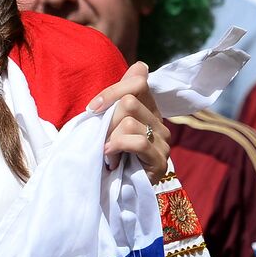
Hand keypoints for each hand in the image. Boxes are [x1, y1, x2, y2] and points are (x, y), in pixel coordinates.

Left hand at [88, 61, 170, 184]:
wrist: (110, 192)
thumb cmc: (107, 154)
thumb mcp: (109, 122)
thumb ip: (120, 96)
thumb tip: (140, 65)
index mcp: (148, 109)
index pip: (139, 81)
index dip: (112, 90)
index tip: (92, 109)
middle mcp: (159, 122)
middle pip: (129, 101)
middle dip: (107, 120)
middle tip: (100, 138)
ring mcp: (163, 142)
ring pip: (129, 121)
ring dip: (110, 137)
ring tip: (106, 152)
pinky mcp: (160, 161)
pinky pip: (137, 141)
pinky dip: (117, 147)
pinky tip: (110, 157)